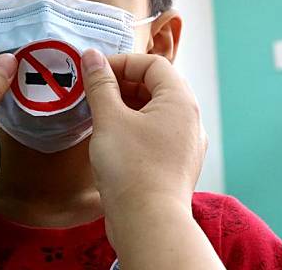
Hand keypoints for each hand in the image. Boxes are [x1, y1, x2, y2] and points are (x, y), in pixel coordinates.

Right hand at [81, 50, 206, 217]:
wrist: (147, 223)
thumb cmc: (131, 169)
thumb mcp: (109, 119)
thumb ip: (100, 84)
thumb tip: (91, 57)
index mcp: (180, 101)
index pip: (153, 64)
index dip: (122, 62)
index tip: (95, 72)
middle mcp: (190, 120)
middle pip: (156, 85)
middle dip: (122, 84)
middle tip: (93, 92)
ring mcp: (185, 144)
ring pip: (154, 111)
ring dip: (125, 106)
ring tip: (99, 114)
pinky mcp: (175, 164)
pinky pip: (154, 133)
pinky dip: (133, 127)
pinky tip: (111, 138)